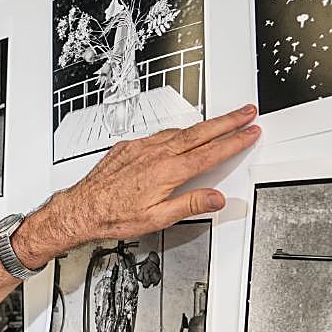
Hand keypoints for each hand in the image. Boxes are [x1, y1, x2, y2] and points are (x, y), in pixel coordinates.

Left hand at [13, 106, 260, 265]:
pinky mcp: (129, 146)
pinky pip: (159, 134)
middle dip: (227, 121)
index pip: (211, 152)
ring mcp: (141, 147)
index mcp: (168, 171)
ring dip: (204, 125)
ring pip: (180, 131)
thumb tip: (215, 198)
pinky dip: (177, 132)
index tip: (250, 132)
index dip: (234, 141)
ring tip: (221, 122)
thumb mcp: (157, 219)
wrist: (81, 209)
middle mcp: (156, 154)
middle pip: (201, 132)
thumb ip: (189, 205)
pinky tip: (180, 136)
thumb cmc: (113, 216)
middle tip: (247, 112)